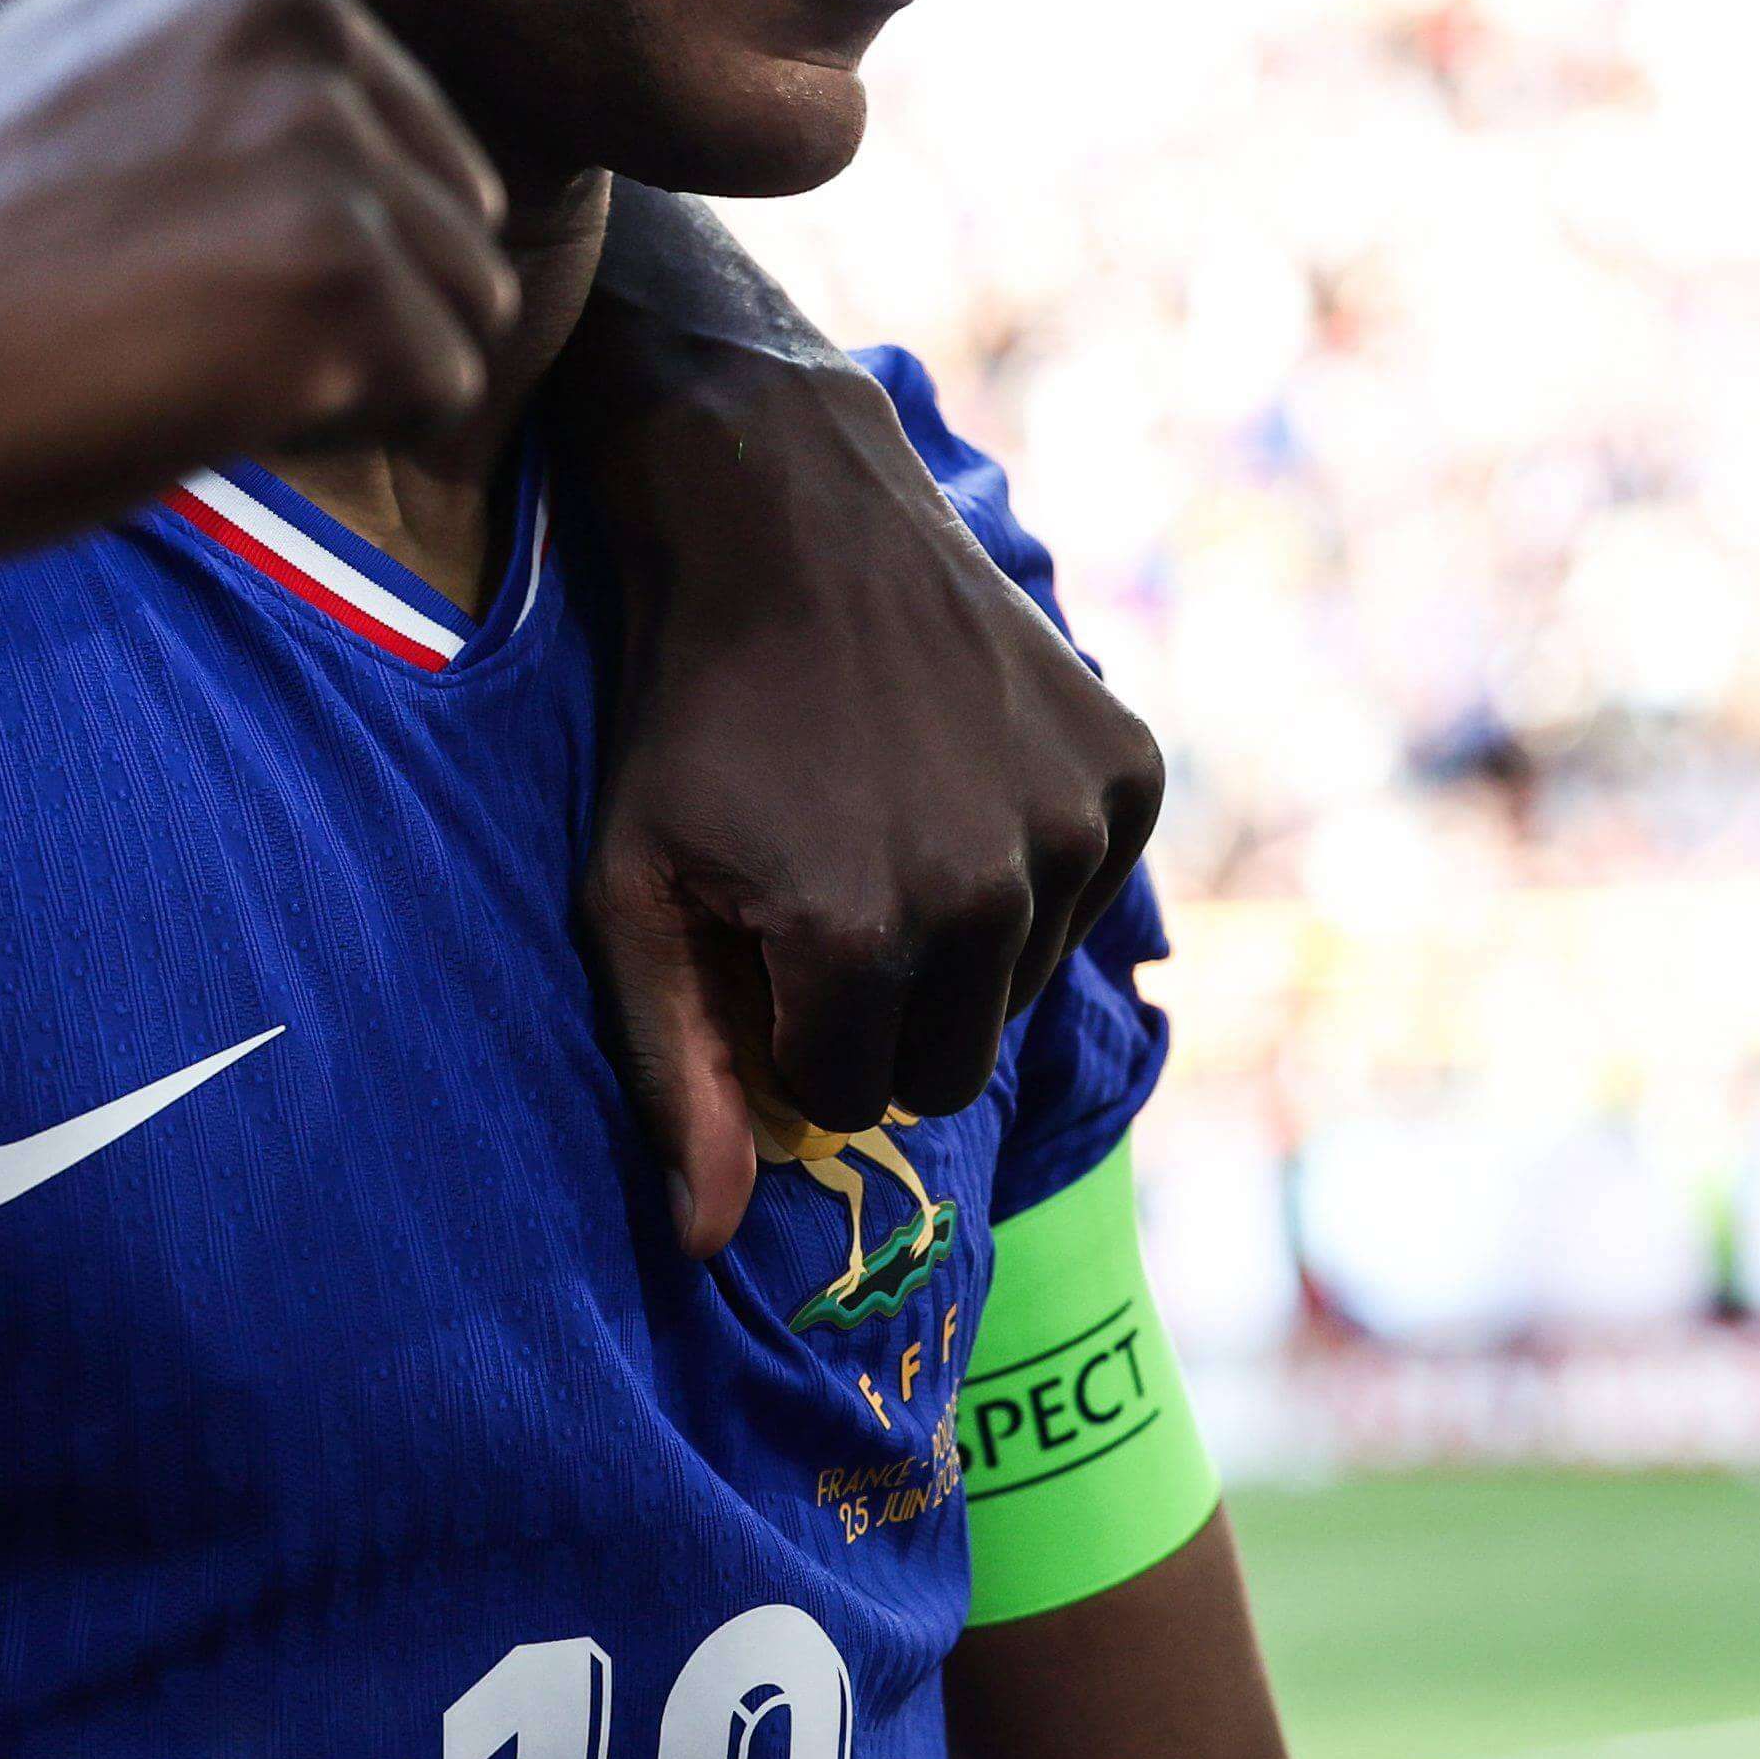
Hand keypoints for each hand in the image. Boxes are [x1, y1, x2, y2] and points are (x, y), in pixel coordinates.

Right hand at [0, 0, 514, 579]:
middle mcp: (296, 14)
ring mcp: (327, 143)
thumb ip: (219, 71)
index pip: (389, 119)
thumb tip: (367, 143)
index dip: (289, 229)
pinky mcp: (345, 282)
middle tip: (160, 326)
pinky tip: (195, 410)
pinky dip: (339, 434)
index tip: (146, 251)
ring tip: (177, 361)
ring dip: (345, 369)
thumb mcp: (72, 76)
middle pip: (446, 206)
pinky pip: (440, 391)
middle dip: (341, 299)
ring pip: (460, 302)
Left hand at [566, 348, 1159, 1255]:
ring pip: (1021, 983)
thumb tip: (711, 1246)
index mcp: (863, 942)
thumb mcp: (630, 890)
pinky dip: (1029, 859)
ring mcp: (1074, 825)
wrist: (781, 512)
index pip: (855, 1099)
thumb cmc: (681, 714)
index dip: (795, 1030)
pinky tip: (954, 772)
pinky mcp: (1129, 765)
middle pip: (950, 1063)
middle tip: (824, 890)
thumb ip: (674, 1074)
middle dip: (884, 1007)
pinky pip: (1086, 889)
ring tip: (883, 818)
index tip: (761, 938)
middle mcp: (993, 895)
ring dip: (959, 936)